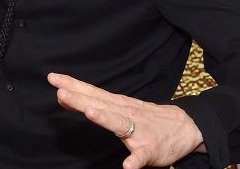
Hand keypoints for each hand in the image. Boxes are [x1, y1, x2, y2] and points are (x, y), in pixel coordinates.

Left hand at [48, 72, 204, 168]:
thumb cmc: (147, 118)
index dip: (73, 85)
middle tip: (61, 92)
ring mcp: (139, 132)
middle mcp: (126, 114)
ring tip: (90, 112)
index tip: (54, 78)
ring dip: (105, 118)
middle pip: (100, 104)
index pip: (92, 92)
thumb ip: (93, 103)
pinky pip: (141, 157)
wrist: (185, 127)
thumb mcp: (120, 107)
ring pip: (119, 124)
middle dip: (80, 99)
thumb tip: (63, 95)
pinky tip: (127, 167)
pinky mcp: (151, 150)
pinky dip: (134, 162)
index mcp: (118, 105)